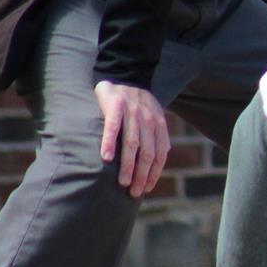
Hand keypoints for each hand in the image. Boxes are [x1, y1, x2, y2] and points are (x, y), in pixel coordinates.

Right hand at [94, 81, 169, 197]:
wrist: (123, 74)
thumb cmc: (136, 103)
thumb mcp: (152, 117)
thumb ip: (154, 136)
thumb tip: (154, 163)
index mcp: (159, 124)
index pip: (160, 153)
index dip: (154, 172)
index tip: (146, 188)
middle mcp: (149, 119)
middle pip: (148, 152)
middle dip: (142, 175)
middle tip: (134, 192)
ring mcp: (133, 112)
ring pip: (132, 143)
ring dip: (128, 165)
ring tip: (123, 182)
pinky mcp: (115, 105)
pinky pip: (113, 127)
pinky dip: (109, 143)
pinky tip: (105, 159)